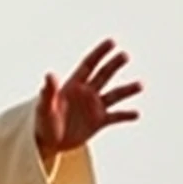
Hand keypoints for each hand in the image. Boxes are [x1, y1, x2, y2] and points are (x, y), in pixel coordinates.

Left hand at [35, 38, 141, 154]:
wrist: (48, 142)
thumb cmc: (42, 122)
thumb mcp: (44, 107)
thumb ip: (48, 91)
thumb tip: (50, 74)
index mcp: (72, 85)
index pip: (88, 65)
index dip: (99, 53)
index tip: (111, 41)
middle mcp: (86, 93)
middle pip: (103, 75)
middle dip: (114, 65)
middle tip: (125, 55)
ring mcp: (94, 107)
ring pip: (114, 95)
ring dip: (127, 90)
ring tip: (140, 85)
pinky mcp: (99, 122)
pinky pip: (116, 116)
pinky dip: (126, 115)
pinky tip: (136, 114)